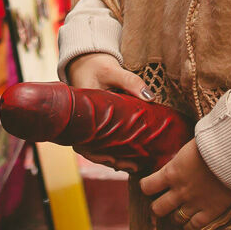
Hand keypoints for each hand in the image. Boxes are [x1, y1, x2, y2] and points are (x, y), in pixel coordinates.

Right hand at [62, 54, 153, 172]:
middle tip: (130, 167)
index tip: (113, 160)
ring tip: (133, 167)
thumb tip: (150, 97)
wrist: (88, 62)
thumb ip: (131, 82)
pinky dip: (113, 150)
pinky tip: (128, 157)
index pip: (82, 140)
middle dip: (108, 161)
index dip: (95, 154)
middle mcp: (82, 122)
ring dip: (112, 158)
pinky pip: (101, 141)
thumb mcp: (113, 71)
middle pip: (90, 149)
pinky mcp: (96, 123)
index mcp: (81, 111)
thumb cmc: (97, 67)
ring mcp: (88, 124)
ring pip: (96, 147)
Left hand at [139, 140, 230, 229]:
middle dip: (158, 207)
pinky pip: (194, 227)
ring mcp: (194, 203)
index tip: (151, 186)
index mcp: (171, 172)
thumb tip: (176, 157)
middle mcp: (179, 191)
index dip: (147, 187)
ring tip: (178, 212)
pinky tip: (190, 222)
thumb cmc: (211, 144)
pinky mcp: (211, 211)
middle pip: (157, 209)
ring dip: (174, 216)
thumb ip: (179, 160)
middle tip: (164, 202)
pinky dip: (189, 226)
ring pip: (175, 220)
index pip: (147, 187)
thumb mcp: (188, 148)